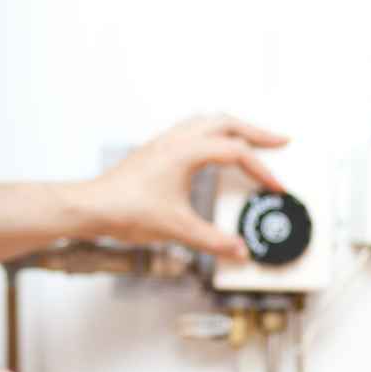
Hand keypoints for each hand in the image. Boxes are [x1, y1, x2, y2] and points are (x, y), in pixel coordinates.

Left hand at [82, 114, 288, 259]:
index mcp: (186, 151)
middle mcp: (176, 139)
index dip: (261, 170)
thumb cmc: (125, 210)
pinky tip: (214, 150)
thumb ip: (213, 241)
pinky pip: (192, 129)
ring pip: (207, 121)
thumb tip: (239, 250)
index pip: (236, 152)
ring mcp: (164, 142)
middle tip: (280, 142)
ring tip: (251, 140)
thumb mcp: (177, 229)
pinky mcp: (156, 150)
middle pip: (226, 122)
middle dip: (256, 131)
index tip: (276, 187)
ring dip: (233, 127)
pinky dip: (212, 133)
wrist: (91, 207)